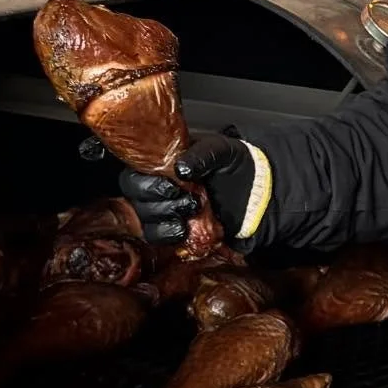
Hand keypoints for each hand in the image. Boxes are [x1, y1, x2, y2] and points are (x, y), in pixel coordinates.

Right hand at [118, 132, 254, 243]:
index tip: (173, 186)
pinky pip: (156, 236)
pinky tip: (186, 228)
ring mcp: (163, 209)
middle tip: (186, 199)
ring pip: (144, 219)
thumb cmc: (233, 166)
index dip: (146, 183)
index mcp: (161, 163)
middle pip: (135, 198)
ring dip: (166, 218)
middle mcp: (156, 186)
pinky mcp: (172, 229)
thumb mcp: (222, 150)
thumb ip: (202, 154)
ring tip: (192, 211)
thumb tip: (181, 169)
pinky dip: (169, 234)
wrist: (254, 193)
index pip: (133, 174)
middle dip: (159, 201)